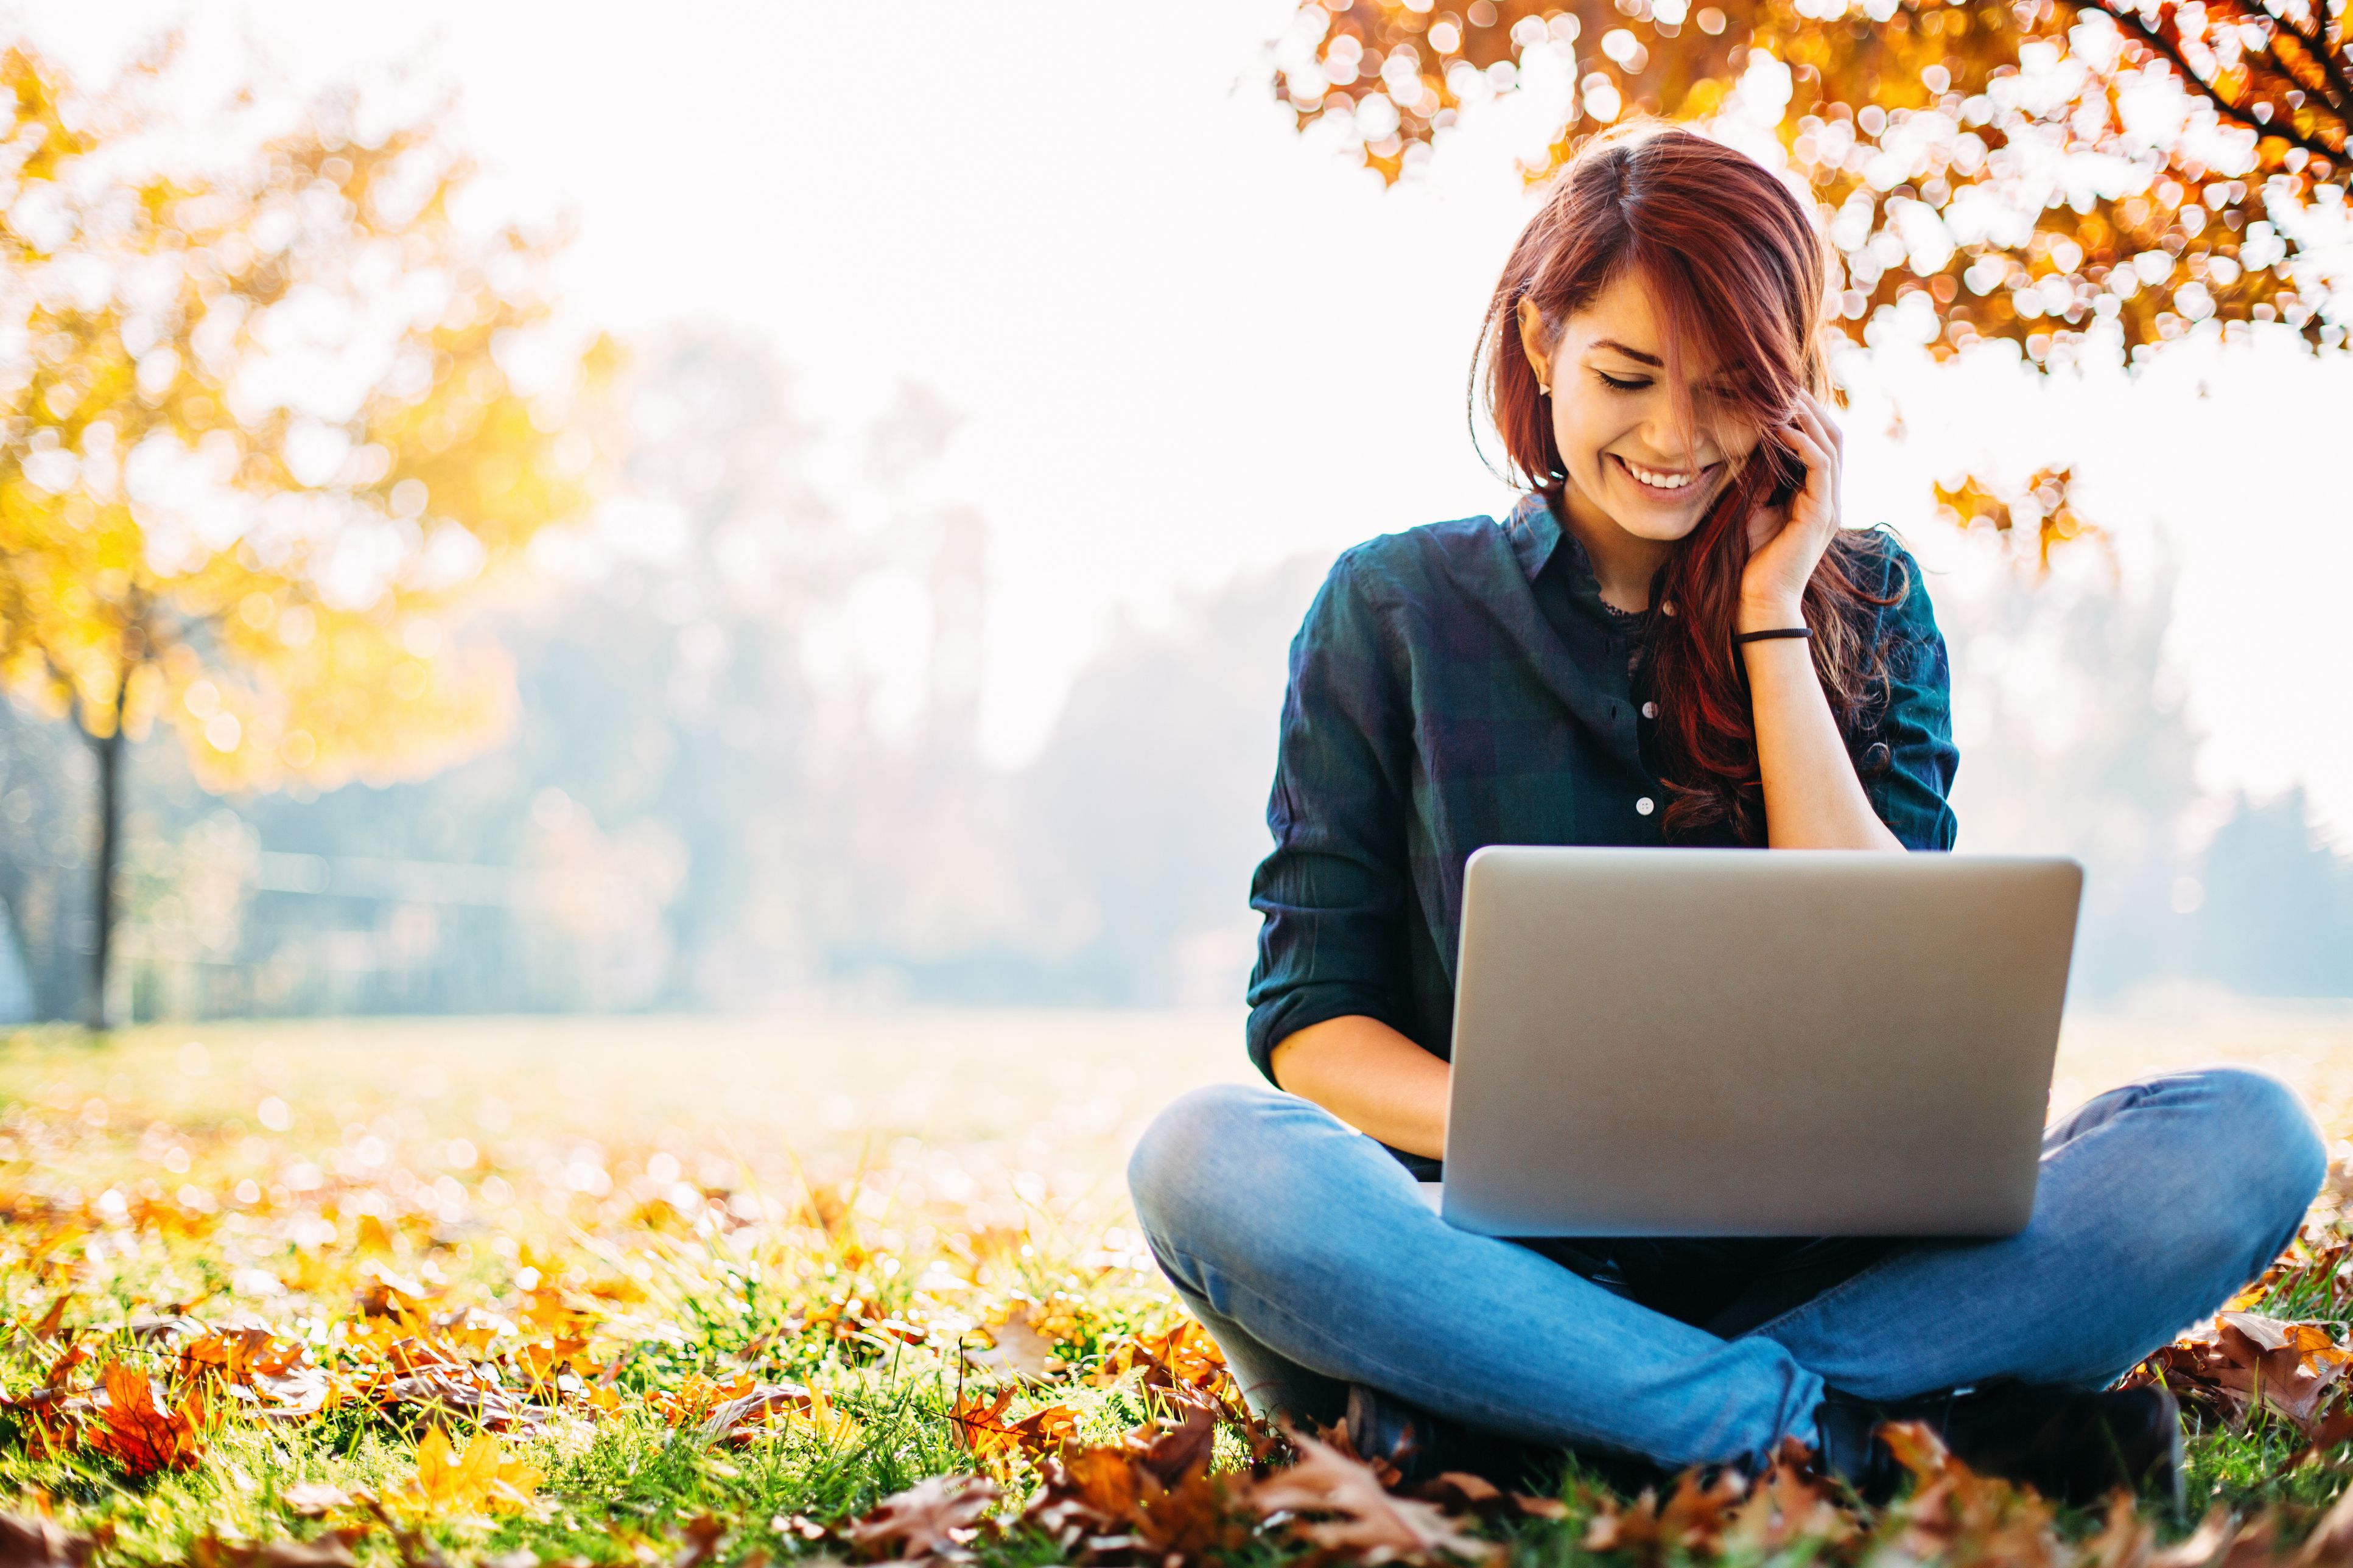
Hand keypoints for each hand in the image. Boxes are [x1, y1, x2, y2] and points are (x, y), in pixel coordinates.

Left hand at [1738, 389, 1843, 631]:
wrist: (1757, 600)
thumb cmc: (1750, 559)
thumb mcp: (1753, 507)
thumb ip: (1760, 478)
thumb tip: (1752, 444)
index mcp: (1818, 495)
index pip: (1821, 442)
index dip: (1804, 415)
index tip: (1777, 393)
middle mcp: (1831, 497)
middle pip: (1833, 435)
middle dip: (1809, 407)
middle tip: (1783, 382)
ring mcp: (1830, 505)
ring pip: (1831, 445)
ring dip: (1807, 417)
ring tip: (1782, 396)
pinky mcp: (1821, 515)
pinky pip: (1821, 466)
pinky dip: (1803, 442)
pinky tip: (1781, 428)